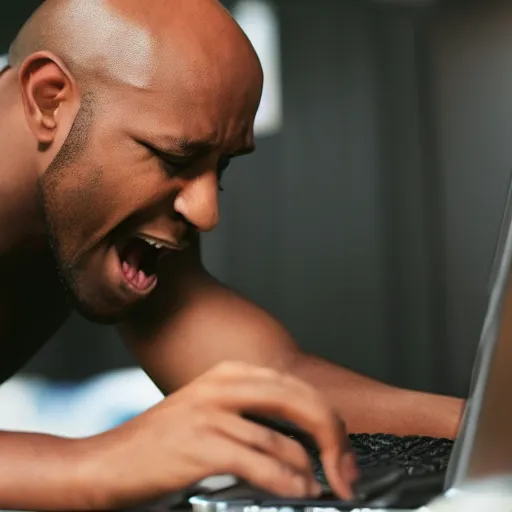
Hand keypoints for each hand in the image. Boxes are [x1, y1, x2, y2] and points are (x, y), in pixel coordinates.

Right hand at [92, 361, 357, 508]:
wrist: (108, 462)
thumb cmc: (165, 444)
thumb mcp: (213, 413)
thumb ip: (254, 416)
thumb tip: (305, 441)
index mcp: (231, 372)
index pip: (297, 387)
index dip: (328, 420)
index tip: (342, 453)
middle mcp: (223, 384)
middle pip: (299, 401)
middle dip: (333, 439)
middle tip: (347, 472)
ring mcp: (210, 411)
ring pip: (281, 438)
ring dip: (310, 471)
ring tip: (319, 489)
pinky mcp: (199, 443)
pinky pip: (258, 462)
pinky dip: (285, 480)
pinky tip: (296, 492)